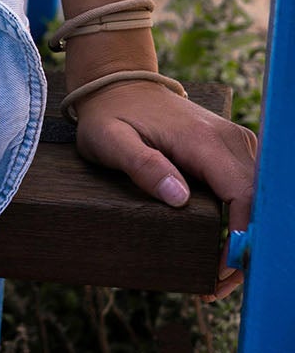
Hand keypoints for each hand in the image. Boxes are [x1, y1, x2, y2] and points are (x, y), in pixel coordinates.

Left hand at [74, 77, 256, 298]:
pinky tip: (225, 245)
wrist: (119, 82)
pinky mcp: (233, 148)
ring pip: (259, 199)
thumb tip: (179, 198)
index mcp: (204, 140)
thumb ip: (142, 166)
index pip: (243, 197)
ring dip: (246, 238)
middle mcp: (229, 139)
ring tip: (219, 274)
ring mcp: (235, 141)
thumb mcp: (109, 140)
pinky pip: (251, 190)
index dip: (240, 239)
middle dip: (244, 249)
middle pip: (257, 203)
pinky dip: (244, 221)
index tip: (219, 271)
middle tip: (216, 285)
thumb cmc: (110, 114)